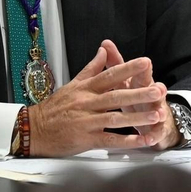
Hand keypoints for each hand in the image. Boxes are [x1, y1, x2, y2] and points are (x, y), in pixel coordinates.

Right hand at [26, 47, 167, 156]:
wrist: (32, 130)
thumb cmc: (54, 108)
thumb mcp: (72, 84)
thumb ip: (91, 68)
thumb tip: (103, 50)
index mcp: (86, 89)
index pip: (110, 75)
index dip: (128, 68)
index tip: (146, 63)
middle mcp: (87, 104)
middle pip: (116, 97)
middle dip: (138, 93)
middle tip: (158, 90)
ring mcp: (86, 122)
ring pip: (115, 118)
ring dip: (137, 118)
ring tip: (156, 116)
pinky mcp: (85, 139)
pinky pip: (109, 140)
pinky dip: (126, 141)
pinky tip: (141, 141)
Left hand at [100, 39, 181, 150]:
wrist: (156, 120)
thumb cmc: (136, 99)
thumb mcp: (125, 80)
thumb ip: (115, 64)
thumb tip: (105, 45)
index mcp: (139, 84)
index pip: (140, 73)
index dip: (141, 69)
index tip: (144, 61)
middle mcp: (150, 96)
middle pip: (152, 91)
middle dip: (154, 90)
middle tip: (156, 88)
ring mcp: (155, 113)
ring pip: (157, 111)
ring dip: (157, 113)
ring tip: (158, 114)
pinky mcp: (157, 130)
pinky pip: (155, 133)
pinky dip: (152, 136)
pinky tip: (150, 138)